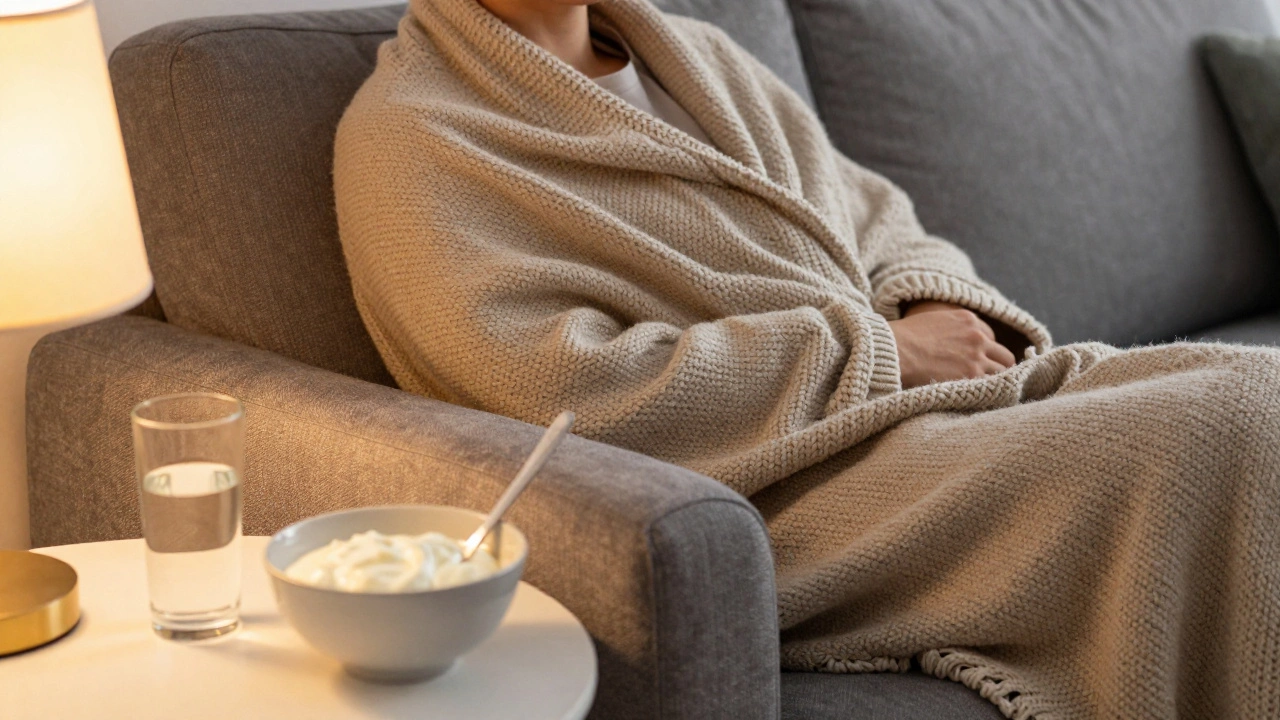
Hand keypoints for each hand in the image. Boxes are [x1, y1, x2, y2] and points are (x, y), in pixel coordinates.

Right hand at [887, 302, 1016, 387]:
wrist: (896, 350)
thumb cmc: (902, 339)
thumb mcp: (932, 321)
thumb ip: (950, 330)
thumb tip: (949, 347)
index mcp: (968, 320)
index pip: (990, 338)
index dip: (985, 352)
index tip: (978, 362)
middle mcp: (977, 336)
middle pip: (1004, 356)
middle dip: (998, 367)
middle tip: (988, 380)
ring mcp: (977, 357)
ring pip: (1003, 373)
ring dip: (996, 382)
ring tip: (986, 394)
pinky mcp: (971, 376)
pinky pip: (993, 387)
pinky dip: (989, 393)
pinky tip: (983, 399)